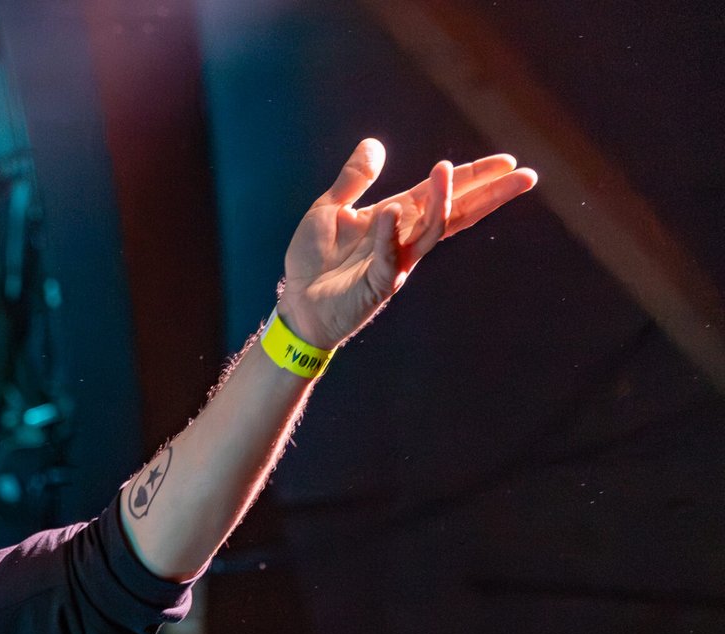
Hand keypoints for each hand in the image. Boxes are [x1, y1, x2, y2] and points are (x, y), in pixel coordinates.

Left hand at [276, 138, 536, 350]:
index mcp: (396, 218)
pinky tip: (390, 211)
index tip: (507, 161)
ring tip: (447, 171)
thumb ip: (354, 179)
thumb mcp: (330, 209)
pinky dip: (390, 234)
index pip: (441, 193)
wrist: (295, 304)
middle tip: (524, 175)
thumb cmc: (313, 260)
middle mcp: (404, 239)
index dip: (472, 177)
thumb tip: (374, 143)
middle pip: (454, 212)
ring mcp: (395, 263)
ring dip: (441, 201)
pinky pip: (389, 257)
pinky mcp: (377, 285)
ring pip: (429, 231)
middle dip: (488, 194)